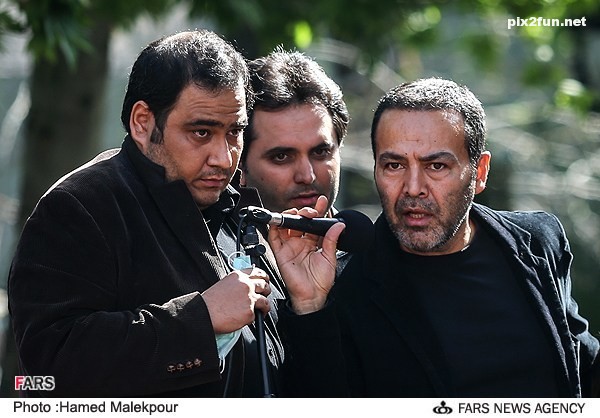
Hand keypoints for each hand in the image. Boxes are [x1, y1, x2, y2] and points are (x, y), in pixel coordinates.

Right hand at [202, 267, 270, 332]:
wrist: (204, 313)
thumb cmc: (210, 302)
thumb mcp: (224, 285)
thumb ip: (237, 284)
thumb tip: (247, 288)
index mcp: (238, 277)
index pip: (257, 272)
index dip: (264, 277)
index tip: (266, 280)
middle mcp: (246, 285)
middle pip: (265, 285)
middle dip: (267, 291)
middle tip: (265, 296)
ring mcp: (249, 298)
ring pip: (265, 301)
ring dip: (265, 307)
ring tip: (262, 311)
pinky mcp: (249, 312)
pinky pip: (256, 315)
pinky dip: (253, 318)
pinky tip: (246, 319)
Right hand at [268, 196, 344, 313]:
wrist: (313, 296)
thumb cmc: (321, 281)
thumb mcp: (330, 257)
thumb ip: (332, 240)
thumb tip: (339, 225)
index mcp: (313, 242)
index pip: (314, 223)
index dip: (317, 211)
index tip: (322, 202)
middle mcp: (300, 242)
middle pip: (299, 221)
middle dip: (304, 212)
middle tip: (311, 211)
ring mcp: (290, 247)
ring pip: (286, 225)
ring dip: (290, 216)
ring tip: (299, 214)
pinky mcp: (280, 253)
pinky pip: (273, 237)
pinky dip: (275, 226)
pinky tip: (282, 221)